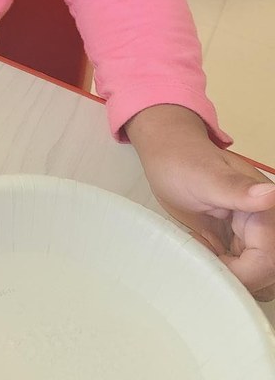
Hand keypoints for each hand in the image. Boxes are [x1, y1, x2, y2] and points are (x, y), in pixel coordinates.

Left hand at [127, 104, 274, 299]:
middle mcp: (266, 225)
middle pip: (266, 274)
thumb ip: (237, 190)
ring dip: (233, 278)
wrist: (167, 152)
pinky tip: (203, 252)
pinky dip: (224, 271)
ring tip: (202, 255)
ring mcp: (253, 235)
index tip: (212, 268)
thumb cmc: (182, 160)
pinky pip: (241, 269)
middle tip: (203, 261)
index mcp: (266, 211)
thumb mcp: (205, 175)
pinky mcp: (239, 242)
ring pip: (257, 277)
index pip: (267, 260)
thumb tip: (271, 195)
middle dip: (238, 279)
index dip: (242, 274)